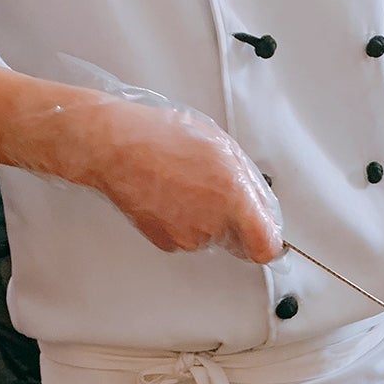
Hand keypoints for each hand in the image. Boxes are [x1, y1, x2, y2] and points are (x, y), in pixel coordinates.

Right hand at [49, 98, 282, 263]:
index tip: (268, 236)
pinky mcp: (166, 242)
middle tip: (214, 192)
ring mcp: (188, 237)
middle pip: (238, 241)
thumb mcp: (221, 146)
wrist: (115, 147)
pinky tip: (169, 194)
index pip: (266, 247)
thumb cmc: (163, 137)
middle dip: (234, 222)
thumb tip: (261, 205)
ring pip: (210, 238)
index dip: (269, 242)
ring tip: (184, 185)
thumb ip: (249, 181)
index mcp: (234, 199)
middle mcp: (212, 225)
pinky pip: (186, 237)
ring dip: (205, 218)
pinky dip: (182, 221)